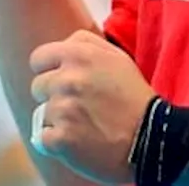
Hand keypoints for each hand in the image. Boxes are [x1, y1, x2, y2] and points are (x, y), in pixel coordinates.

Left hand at [29, 30, 155, 183]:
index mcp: (80, 55)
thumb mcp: (117, 58)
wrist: (151, 139)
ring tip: (85, 125)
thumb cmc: (134, 98)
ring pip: (41, 113)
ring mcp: (63, 110)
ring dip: (58, 120)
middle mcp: (68, 79)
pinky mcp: (60, 139)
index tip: (61, 81)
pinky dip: (56, 143)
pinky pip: (41, 139)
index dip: (48, 70)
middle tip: (80, 106)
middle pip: (37, 86)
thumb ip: (85, 43)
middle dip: (53, 96)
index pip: (38, 58)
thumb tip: (62, 45)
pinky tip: (79, 141)